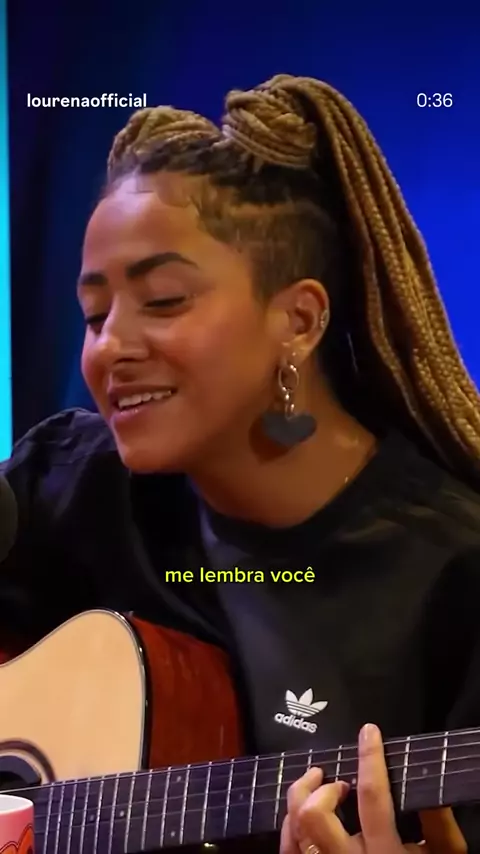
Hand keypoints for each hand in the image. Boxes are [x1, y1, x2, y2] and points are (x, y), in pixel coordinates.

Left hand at [280, 723, 466, 853]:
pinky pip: (286, 848)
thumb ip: (438, 827)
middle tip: (332, 778)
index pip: (372, 796)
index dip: (369, 758)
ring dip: (300, 797)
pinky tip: (301, 815)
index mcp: (383, 853)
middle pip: (314, 814)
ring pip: (293, 829)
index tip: (369, 732)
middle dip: (320, 786)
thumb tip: (430, 792)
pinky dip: (289, 824)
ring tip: (314, 785)